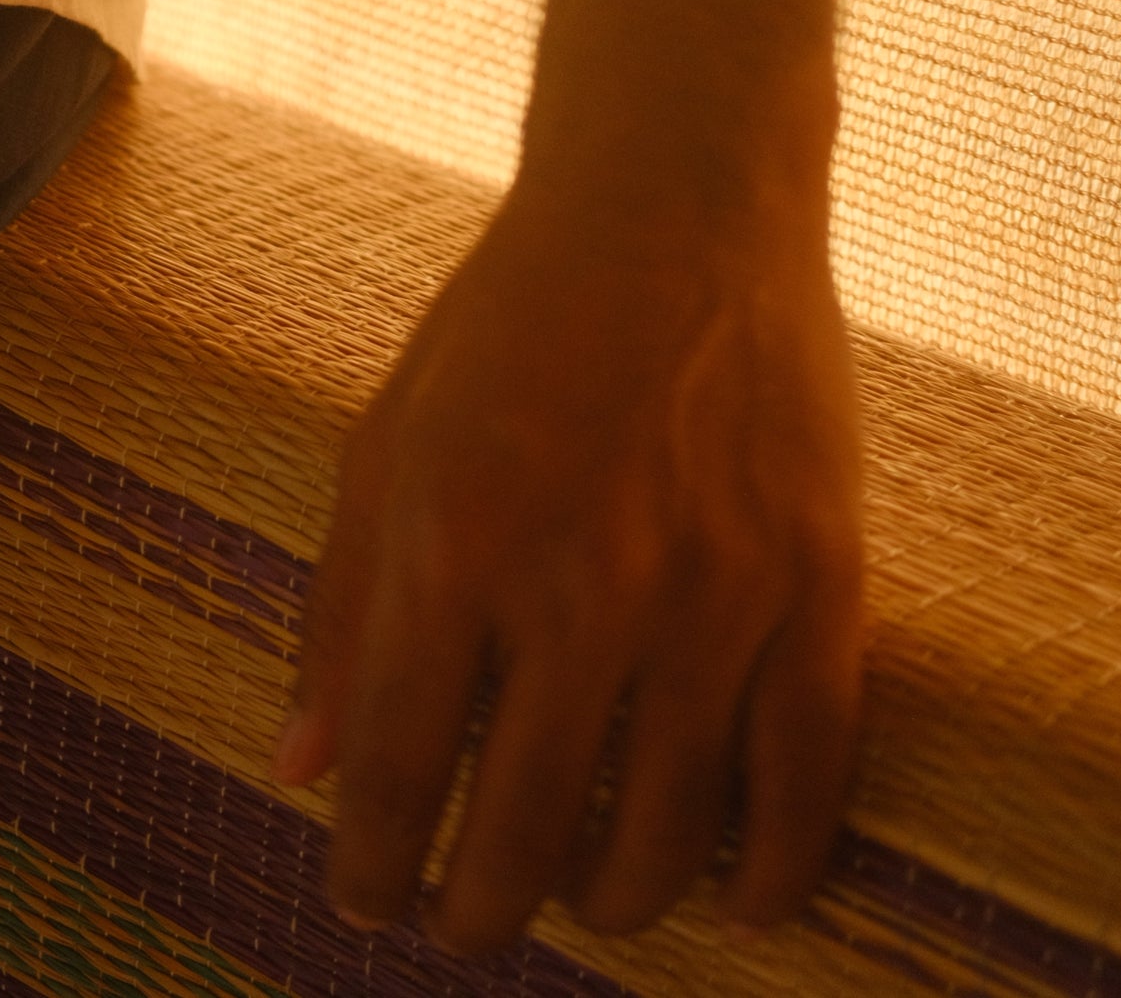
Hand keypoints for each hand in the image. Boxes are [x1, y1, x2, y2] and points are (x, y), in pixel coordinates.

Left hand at [271, 149, 865, 952]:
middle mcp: (581, 583)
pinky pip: (804, 782)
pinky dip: (769, 870)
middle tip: (465, 923)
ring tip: (581, 898)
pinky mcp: (818, 582)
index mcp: (451, 540)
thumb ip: (342, 607)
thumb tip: (301, 770)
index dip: (373, 866)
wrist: (676, 196)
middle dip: (478, 909)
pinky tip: (731, 898)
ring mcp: (714, 591)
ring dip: (610, 901)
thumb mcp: (390, 437)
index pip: (395, 773)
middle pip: (522, 832)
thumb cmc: (511, 315)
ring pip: (661, 836)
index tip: (370, 900)